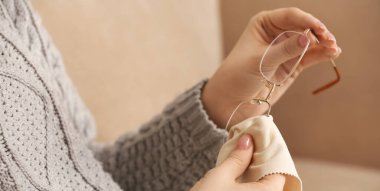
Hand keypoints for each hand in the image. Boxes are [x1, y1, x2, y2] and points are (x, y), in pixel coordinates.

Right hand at [190, 134, 284, 190]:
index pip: (279, 172)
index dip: (268, 156)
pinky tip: (235, 183)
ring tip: (238, 166)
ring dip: (253, 178)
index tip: (257, 144)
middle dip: (260, 167)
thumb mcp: (221, 176)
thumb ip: (238, 158)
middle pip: (272, 183)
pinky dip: (247, 189)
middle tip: (246, 152)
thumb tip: (248, 139)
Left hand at [202, 7, 341, 127]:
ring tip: (333, 48)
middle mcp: (276, 33)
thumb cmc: (237, 76)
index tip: (319, 29)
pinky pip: (310, 56)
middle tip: (329, 40)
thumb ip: (285, 50)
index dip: (307, 20)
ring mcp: (286, 49)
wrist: (231, 101)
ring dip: (322, 44)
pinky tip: (332, 53)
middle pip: (303, 26)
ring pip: (310, 41)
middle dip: (318, 32)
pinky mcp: (292, 65)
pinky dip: (321, 54)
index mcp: (263, 24)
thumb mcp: (260, 61)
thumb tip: (308, 38)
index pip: (290, 16)